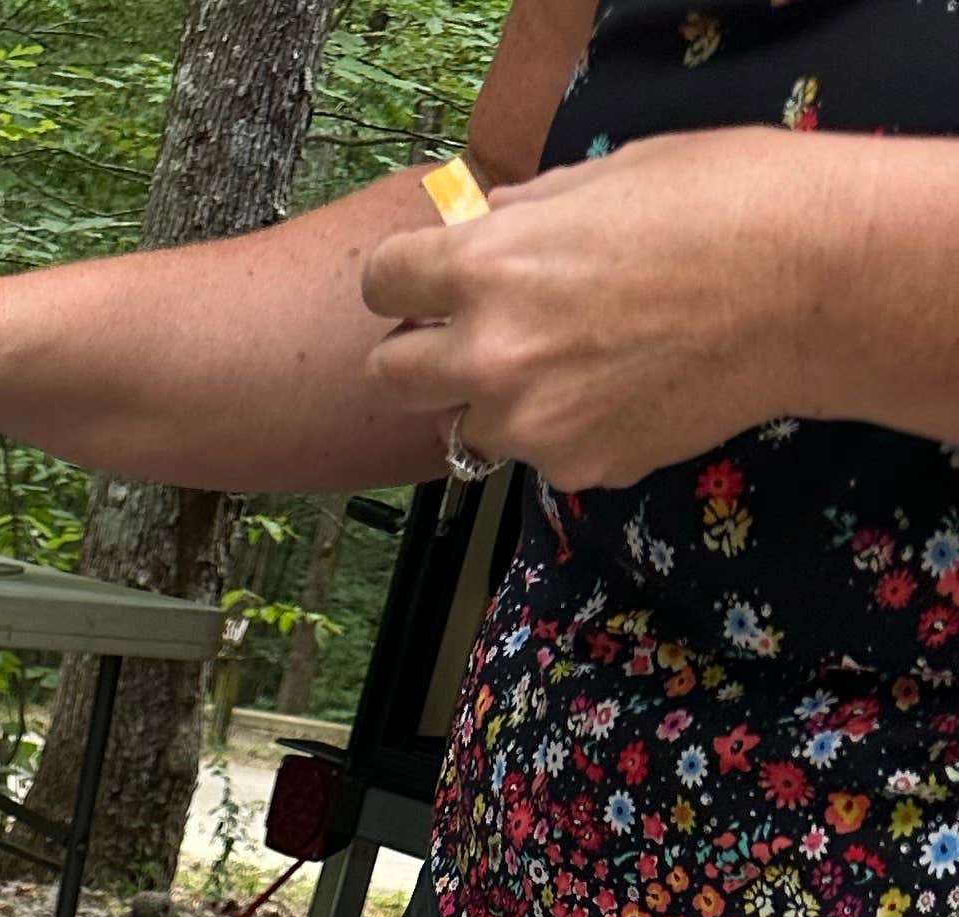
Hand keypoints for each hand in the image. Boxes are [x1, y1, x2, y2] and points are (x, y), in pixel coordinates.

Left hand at [359, 133, 840, 487]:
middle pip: (394, 376)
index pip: (381, 285)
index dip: (403, 280)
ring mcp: (531, 424)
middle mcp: (489, 355)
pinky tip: (622, 390)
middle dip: (424, 354)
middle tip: (472, 336)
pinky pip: (542, 456)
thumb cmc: (722, 206)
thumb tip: (488, 225)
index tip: (422, 283)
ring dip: (496, 401)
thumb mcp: (605, 176)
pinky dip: (566, 431)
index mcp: (484, 268)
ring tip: (569, 363)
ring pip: (467, 428)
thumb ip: (526, 215)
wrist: (806, 284)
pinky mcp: (578, 469)